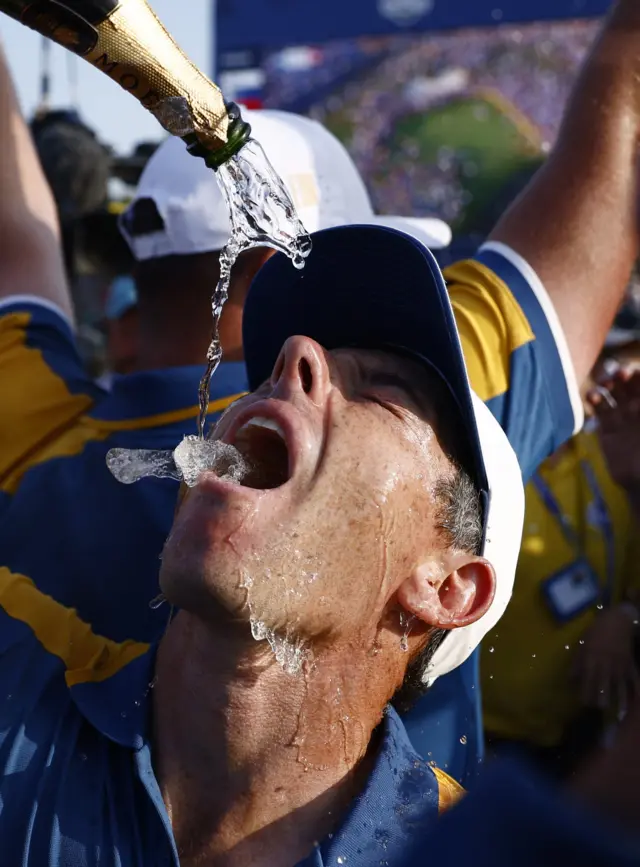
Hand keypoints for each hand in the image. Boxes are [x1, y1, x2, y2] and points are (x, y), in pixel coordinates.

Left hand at [572, 606, 639, 713]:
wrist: (618, 620)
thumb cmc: (597, 630)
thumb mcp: (583, 643)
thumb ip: (577, 662)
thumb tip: (570, 678)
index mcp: (592, 659)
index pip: (587, 680)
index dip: (586, 692)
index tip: (584, 702)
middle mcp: (606, 664)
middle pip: (604, 685)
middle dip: (602, 699)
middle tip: (599, 709)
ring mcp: (620, 665)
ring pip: (619, 685)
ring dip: (619, 698)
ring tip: (619, 711)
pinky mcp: (630, 664)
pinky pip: (635, 678)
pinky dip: (637, 689)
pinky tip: (638, 699)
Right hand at [587, 364, 639, 499]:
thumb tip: (638, 399)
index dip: (639, 376)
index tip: (634, 372)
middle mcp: (638, 411)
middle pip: (630, 386)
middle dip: (624, 377)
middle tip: (619, 374)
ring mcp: (623, 419)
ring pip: (613, 395)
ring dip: (608, 385)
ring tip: (605, 383)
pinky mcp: (607, 430)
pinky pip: (600, 411)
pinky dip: (594, 401)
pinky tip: (591, 396)